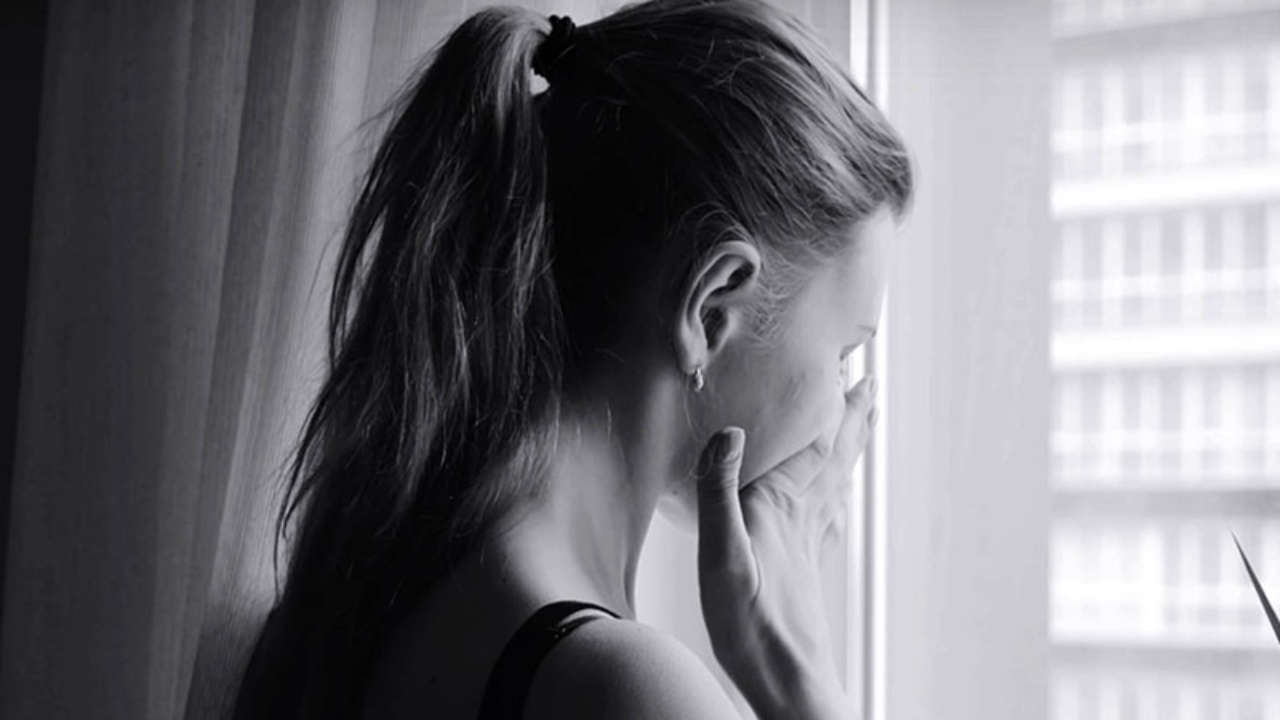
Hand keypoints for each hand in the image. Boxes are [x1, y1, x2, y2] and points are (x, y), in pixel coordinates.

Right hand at [695, 375, 877, 719]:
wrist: (786, 683)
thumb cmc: (751, 627)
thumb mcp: (722, 556)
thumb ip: (720, 493)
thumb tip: (730, 431)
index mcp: (780, 508)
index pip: (817, 444)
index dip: (836, 405)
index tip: (855, 367)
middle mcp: (800, 520)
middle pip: (834, 457)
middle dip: (852, 418)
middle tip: (872, 383)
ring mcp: (806, 545)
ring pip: (833, 483)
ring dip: (846, 449)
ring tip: (858, 426)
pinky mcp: (803, 570)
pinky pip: (825, 515)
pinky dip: (833, 494)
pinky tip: (834, 501)